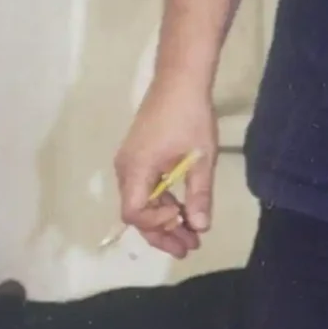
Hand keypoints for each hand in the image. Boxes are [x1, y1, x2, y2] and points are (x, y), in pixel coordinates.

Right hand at [113, 83, 218, 259]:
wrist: (179, 80)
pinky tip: (182, 210)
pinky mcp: (137, 156)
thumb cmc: (191, 116)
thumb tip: (200, 227)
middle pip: (135, 212)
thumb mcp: (201, 158)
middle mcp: (126, 169)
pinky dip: (161, 202)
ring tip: (191, 235)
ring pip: (141, 201)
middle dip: (162, 232)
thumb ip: (199, 195)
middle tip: (189, 248)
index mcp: (136, 169)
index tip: (182, 222)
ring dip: (163, 219)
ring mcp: (129, 162)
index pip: (134, 213)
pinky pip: (144, 188)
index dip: (157, 225)